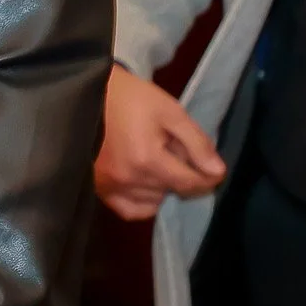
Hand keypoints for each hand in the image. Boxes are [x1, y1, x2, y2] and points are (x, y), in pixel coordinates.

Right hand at [94, 63, 226, 220]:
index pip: (189, 182)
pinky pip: (131, 211)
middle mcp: (128, 180)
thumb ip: (196, 142)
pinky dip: (145, 202)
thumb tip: (218, 172)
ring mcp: (111, 189)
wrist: (88, 95)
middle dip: (184, 175)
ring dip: (164, 187)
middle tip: (178, 151)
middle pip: (172, 190)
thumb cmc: (130, 98)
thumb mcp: (170, 111)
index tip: (215, 170)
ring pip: (154, 201)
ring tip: (160, 162)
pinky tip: (147, 184)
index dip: (208, 178)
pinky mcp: (99, 191)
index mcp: (147, 159)